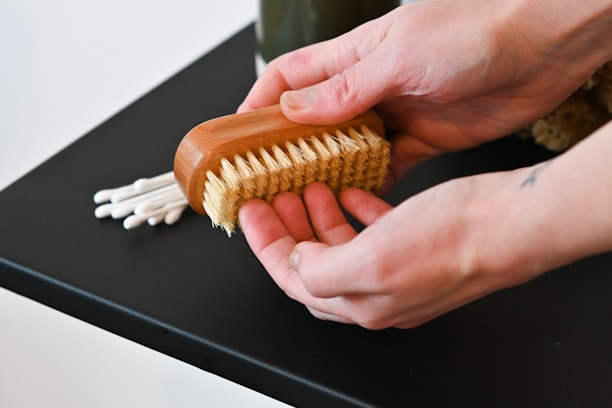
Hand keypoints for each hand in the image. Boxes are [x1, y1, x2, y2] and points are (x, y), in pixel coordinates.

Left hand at [238, 180, 533, 328]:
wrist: (509, 225)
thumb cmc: (451, 240)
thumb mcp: (372, 257)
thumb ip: (324, 268)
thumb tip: (298, 263)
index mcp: (361, 303)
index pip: (293, 278)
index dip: (265, 244)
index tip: (250, 211)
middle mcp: (377, 294)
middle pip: (313, 264)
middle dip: (288, 229)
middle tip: (272, 196)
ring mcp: (398, 271)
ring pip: (342, 246)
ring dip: (319, 216)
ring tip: (307, 186)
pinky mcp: (417, 246)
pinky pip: (373, 231)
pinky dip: (355, 211)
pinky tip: (352, 190)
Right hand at [240, 0, 611, 187]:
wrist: (539, 50)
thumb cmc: (473, 33)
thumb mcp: (397, 58)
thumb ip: (345, 89)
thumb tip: (294, 109)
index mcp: (354, 55)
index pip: (290, 78)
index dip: (260, 104)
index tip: (238, 133)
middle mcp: (369, 86)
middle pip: (313, 118)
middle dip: (288, 145)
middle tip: (268, 175)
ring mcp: (394, 113)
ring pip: (347, 146)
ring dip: (328, 168)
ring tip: (307, 195)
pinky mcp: (422, 138)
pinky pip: (386, 165)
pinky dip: (371, 183)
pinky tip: (358, 200)